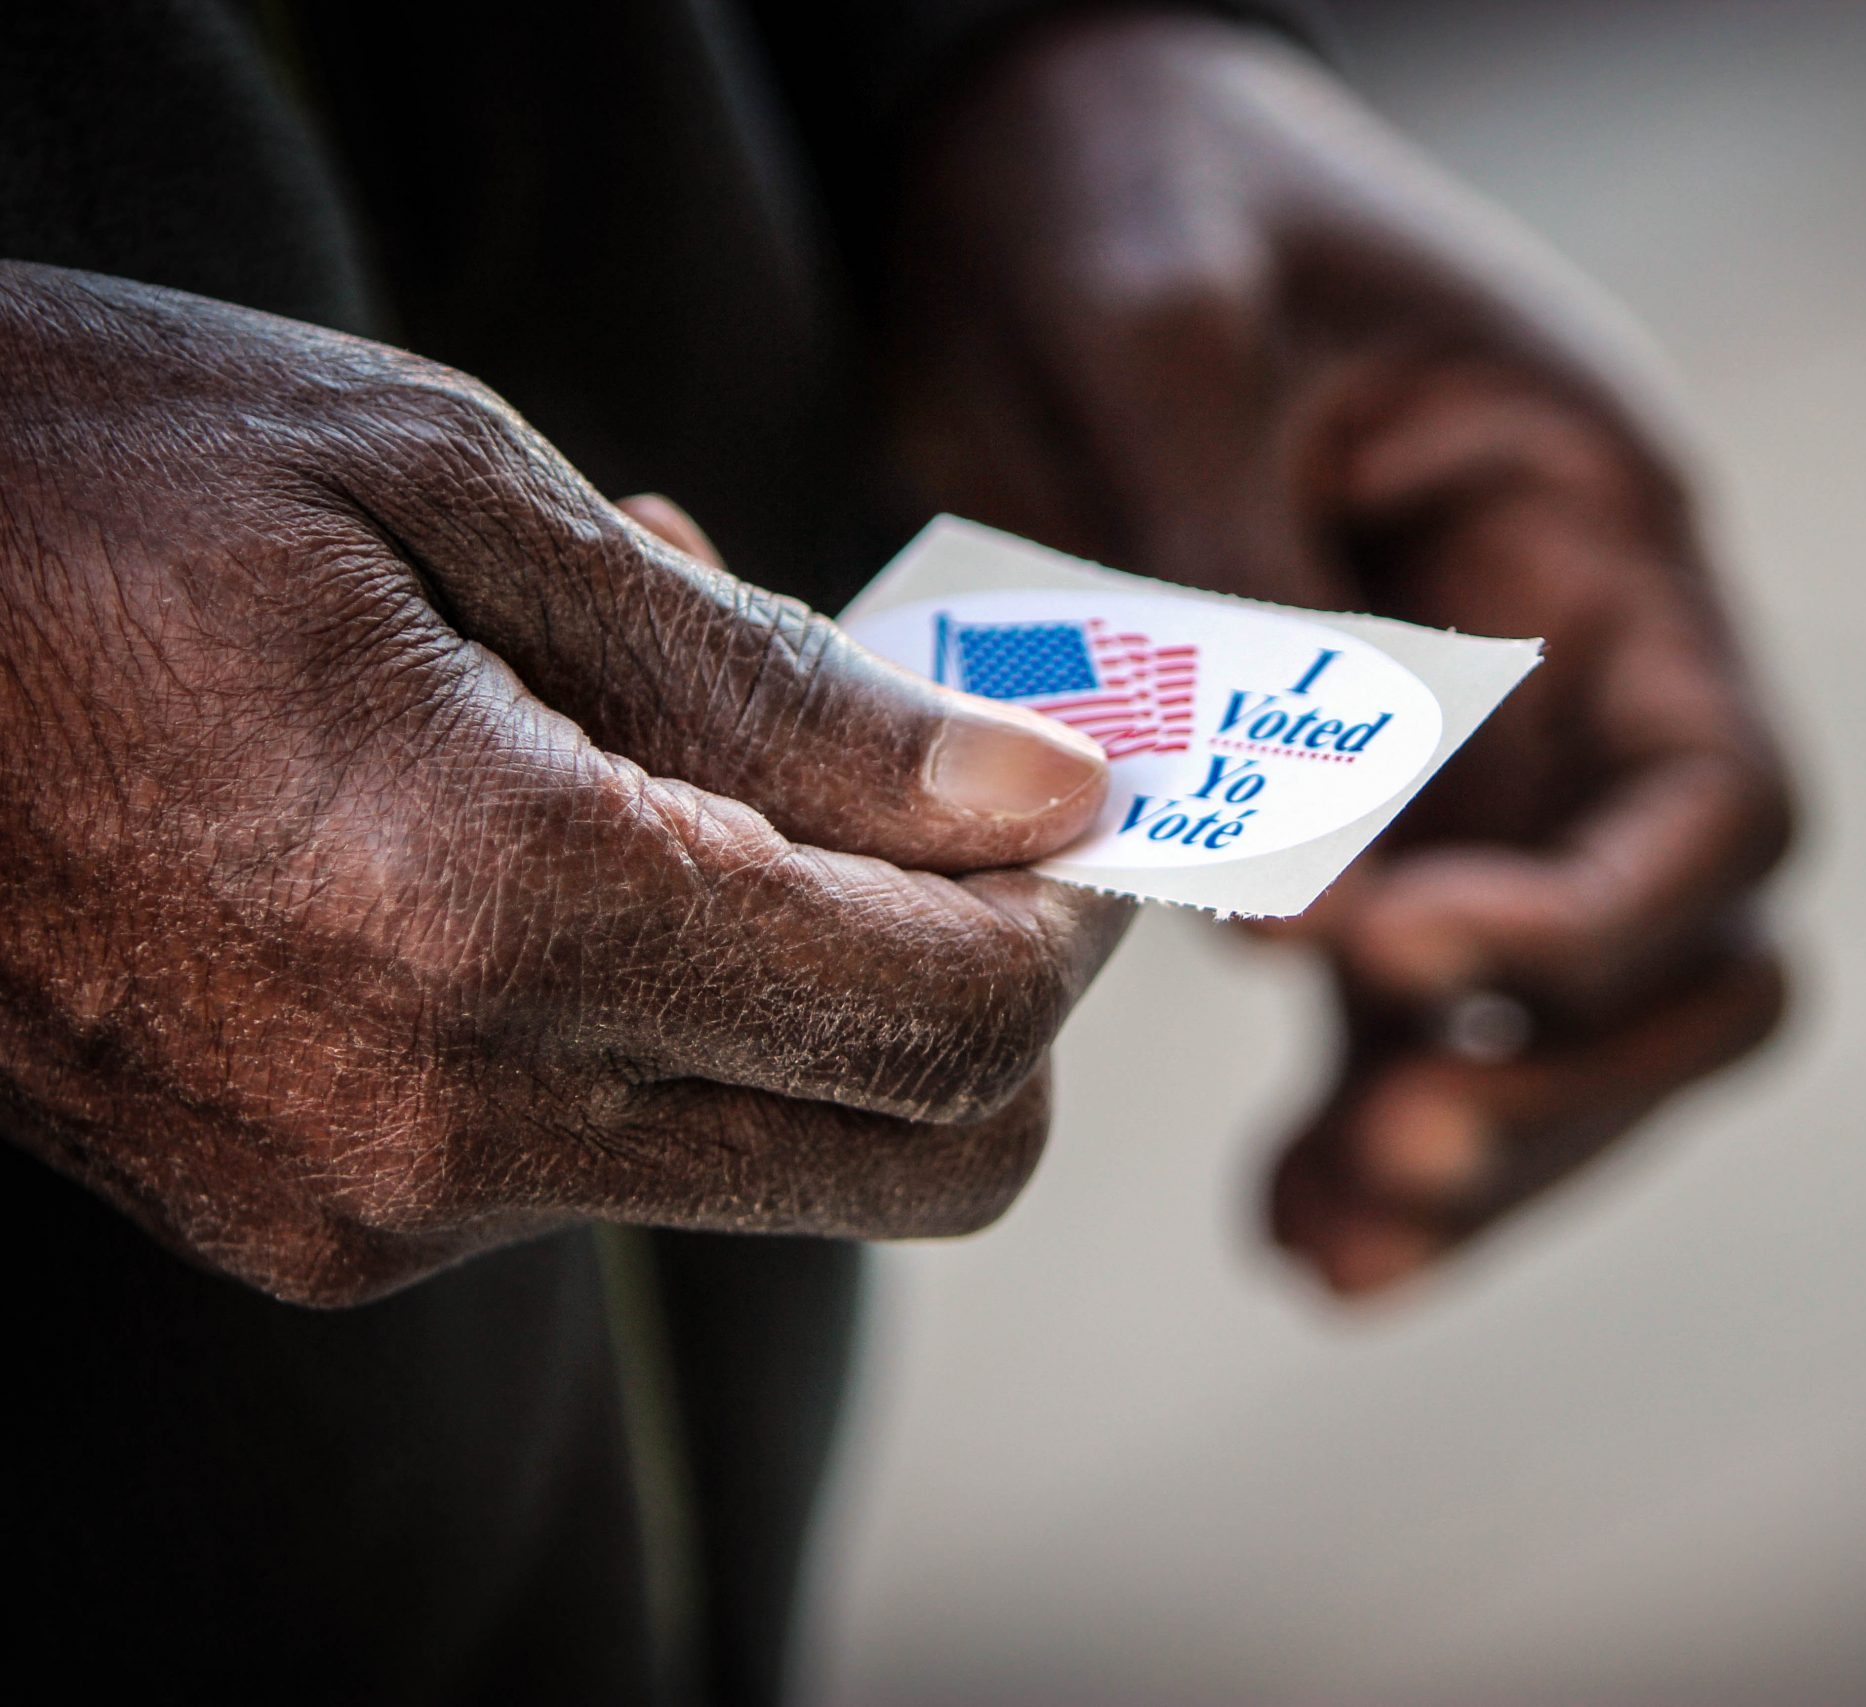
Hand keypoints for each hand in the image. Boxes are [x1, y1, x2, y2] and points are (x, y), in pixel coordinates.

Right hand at [0, 263, 1126, 1305]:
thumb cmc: (73, 482)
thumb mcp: (454, 487)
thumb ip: (778, 687)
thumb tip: (1033, 806)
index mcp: (491, 914)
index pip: (950, 1019)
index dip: (1076, 919)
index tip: (1087, 804)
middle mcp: (438, 1122)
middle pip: (912, 1159)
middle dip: (997, 994)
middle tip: (961, 802)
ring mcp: (365, 1202)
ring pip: (774, 1160)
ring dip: (819, 971)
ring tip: (685, 732)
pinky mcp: (311, 1218)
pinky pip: (605, 1153)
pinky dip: (666, 1002)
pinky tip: (576, 814)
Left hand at [884, 14, 1794, 1296]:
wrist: (1025, 141)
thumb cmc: (1127, 185)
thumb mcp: (1171, 339)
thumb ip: (1243, 610)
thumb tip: (1289, 905)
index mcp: (1594, 537)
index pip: (1714, 799)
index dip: (1589, 925)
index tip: (1387, 960)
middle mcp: (1568, 668)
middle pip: (1676, 957)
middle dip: (1560, 1084)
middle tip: (1390, 1160)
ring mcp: (1469, 752)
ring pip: (1546, 1018)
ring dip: (1462, 1151)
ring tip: (1321, 1253)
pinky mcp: (1346, 805)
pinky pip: (1401, 1000)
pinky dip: (1361, 1118)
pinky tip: (1289, 1221)